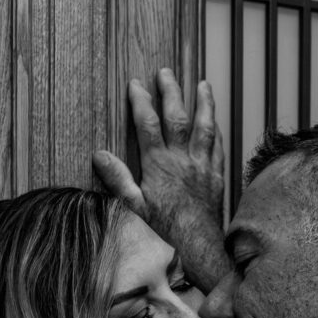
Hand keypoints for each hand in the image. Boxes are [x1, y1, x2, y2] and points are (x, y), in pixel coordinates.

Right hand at [93, 68, 231, 291]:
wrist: (198, 246)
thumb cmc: (164, 231)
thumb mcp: (134, 208)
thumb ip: (118, 180)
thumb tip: (99, 155)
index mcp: (159, 165)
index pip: (148, 124)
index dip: (141, 101)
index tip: (136, 84)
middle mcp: (183, 160)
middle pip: (177, 117)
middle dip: (171, 91)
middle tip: (165, 71)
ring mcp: (202, 166)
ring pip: (204, 127)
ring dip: (203, 103)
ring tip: (203, 84)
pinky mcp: (216, 177)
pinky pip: (218, 147)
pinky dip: (216, 130)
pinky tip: (215, 122)